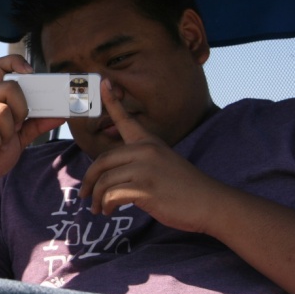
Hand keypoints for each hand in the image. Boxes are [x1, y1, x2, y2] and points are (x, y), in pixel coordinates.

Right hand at [0, 58, 63, 194]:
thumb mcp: (19, 140)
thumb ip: (36, 126)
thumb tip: (61, 115)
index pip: (1, 66)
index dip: (17, 62)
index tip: (31, 72)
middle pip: (10, 86)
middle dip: (22, 110)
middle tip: (16, 127)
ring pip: (2, 110)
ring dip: (8, 133)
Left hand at [79, 79, 220, 233]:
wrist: (210, 203)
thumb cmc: (185, 188)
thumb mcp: (163, 164)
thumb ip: (138, 162)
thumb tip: (110, 176)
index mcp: (149, 142)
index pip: (126, 119)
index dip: (112, 101)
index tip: (103, 82)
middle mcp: (145, 151)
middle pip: (102, 160)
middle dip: (89, 180)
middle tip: (83, 194)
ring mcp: (145, 169)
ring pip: (104, 180)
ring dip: (96, 198)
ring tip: (98, 209)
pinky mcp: (145, 188)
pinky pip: (112, 195)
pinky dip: (105, 205)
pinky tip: (108, 211)